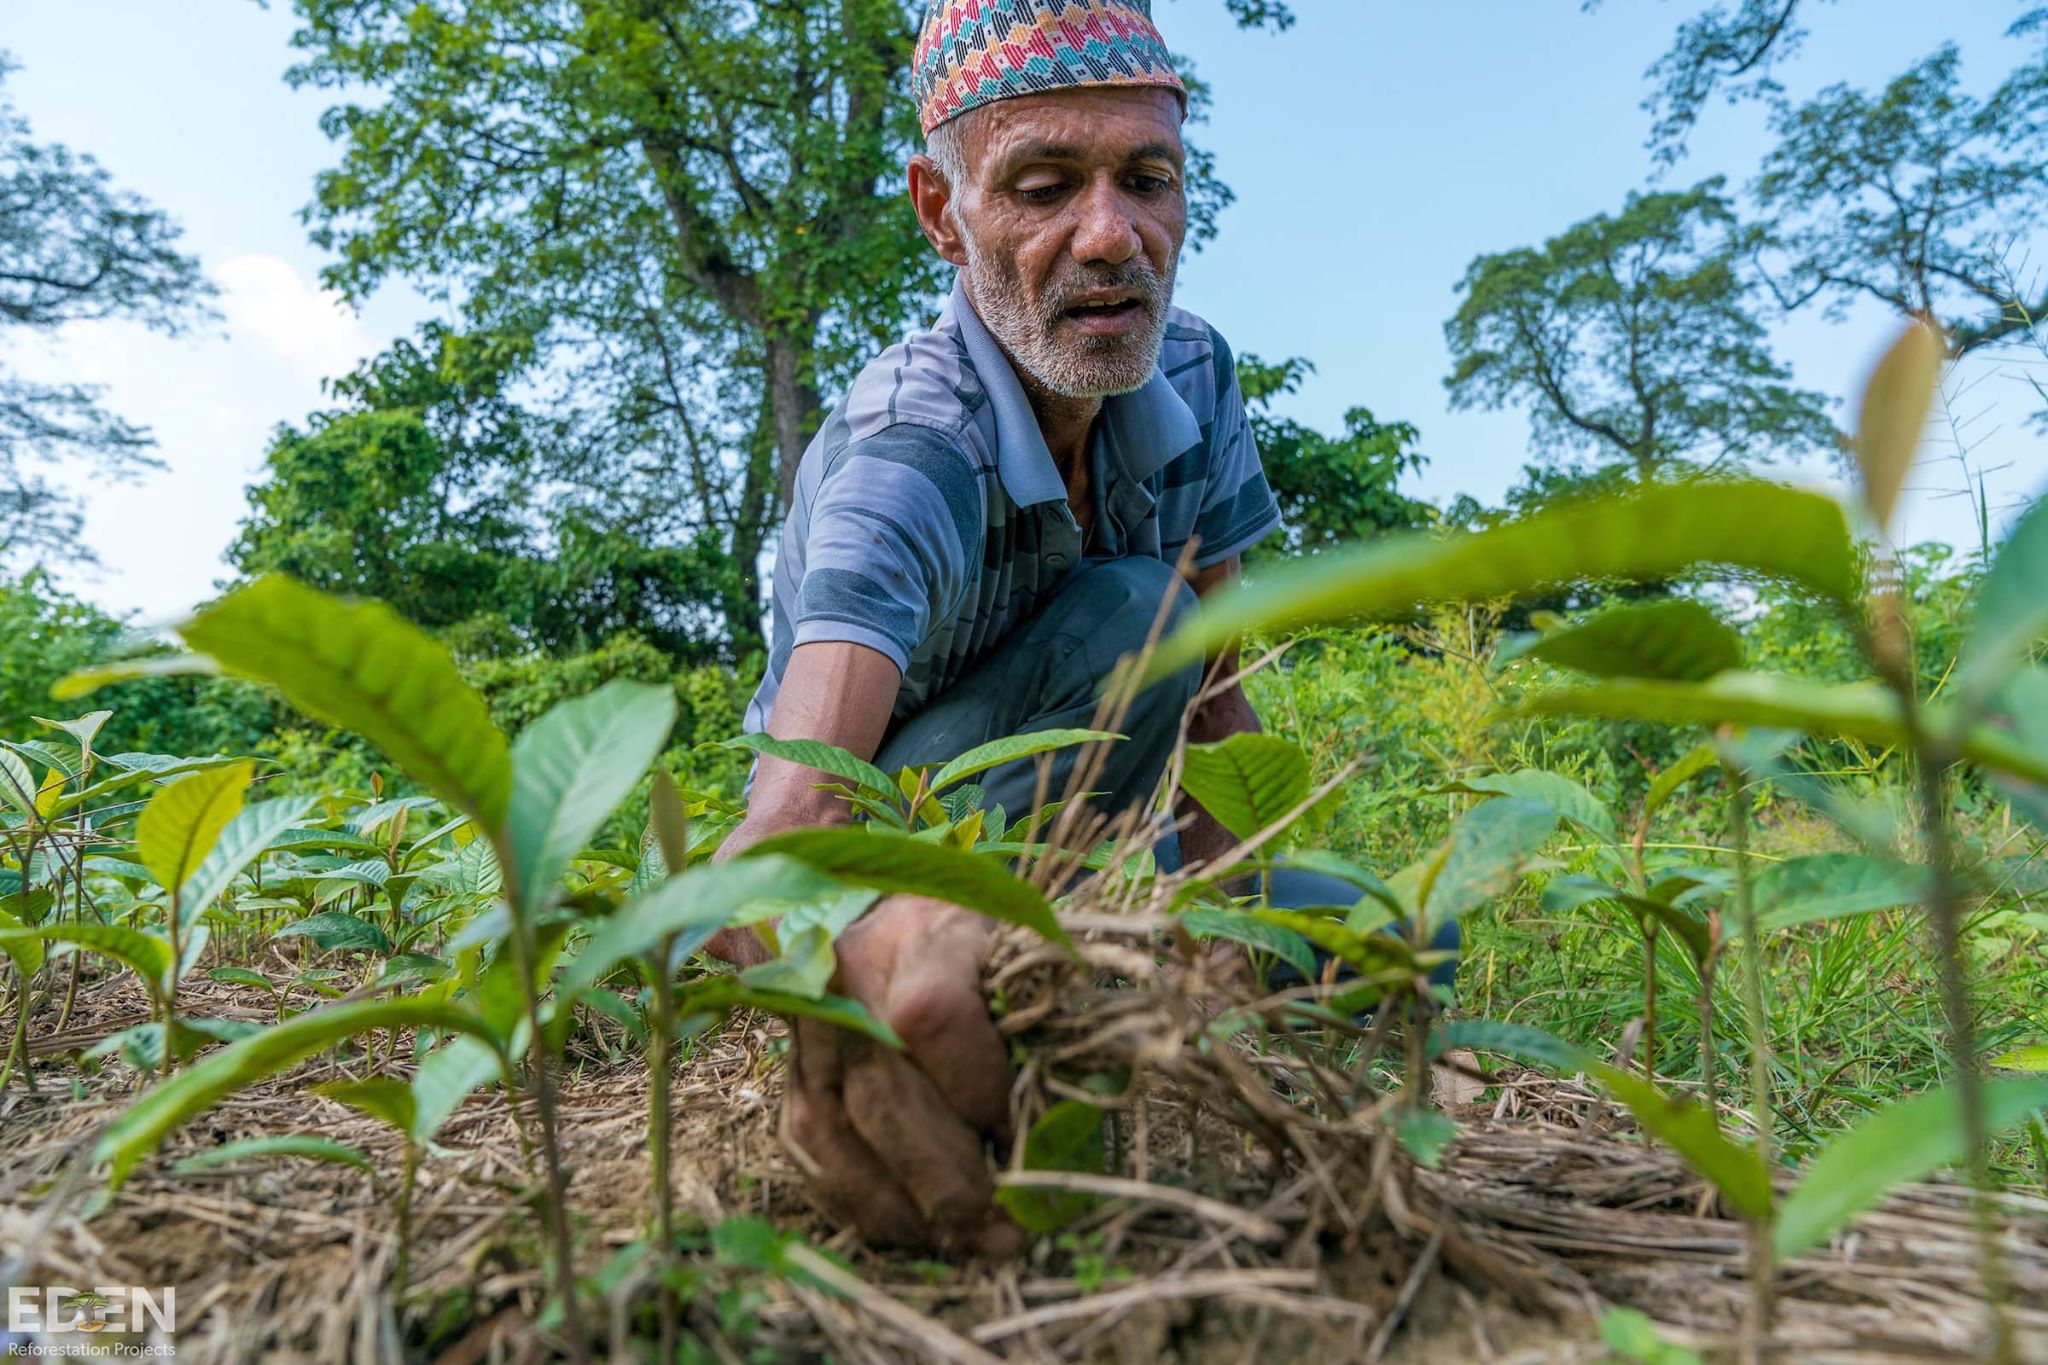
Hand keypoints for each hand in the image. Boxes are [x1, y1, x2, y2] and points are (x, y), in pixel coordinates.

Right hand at [779, 895, 1023, 1254]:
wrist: (891, 919)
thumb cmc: (977, 948)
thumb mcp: (1019, 955)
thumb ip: (1038, 1018)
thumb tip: (1058, 1121)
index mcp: (915, 932)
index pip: (934, 1020)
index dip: (982, 1094)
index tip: (1026, 1137)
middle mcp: (846, 979)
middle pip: (883, 1095)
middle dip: (948, 1178)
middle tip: (1004, 1230)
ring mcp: (807, 1032)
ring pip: (838, 1136)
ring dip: (905, 1207)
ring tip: (967, 1243)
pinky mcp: (792, 1077)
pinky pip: (811, 1155)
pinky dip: (862, 1205)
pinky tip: (914, 1230)